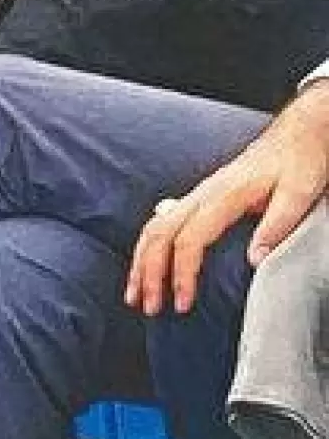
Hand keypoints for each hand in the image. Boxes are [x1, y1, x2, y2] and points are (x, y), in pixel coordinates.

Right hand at [126, 85, 328, 316]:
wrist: (303, 130)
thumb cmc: (302, 160)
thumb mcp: (299, 193)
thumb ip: (276, 226)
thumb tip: (253, 261)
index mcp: (224, 195)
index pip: (189, 239)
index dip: (181, 274)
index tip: (182, 304)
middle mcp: (204, 193)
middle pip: (159, 233)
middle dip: (147, 272)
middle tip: (148, 307)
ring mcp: (201, 193)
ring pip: (155, 226)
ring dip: (141, 261)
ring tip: (136, 294)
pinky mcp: (204, 196)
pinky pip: (163, 220)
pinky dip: (149, 246)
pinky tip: (146, 263)